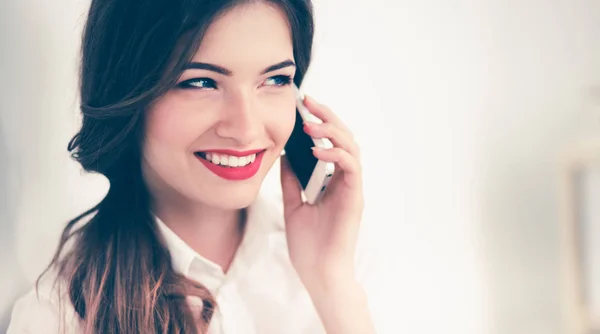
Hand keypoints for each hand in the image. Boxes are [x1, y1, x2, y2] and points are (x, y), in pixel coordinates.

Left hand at [280, 94, 363, 290]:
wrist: (318, 272)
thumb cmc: (309, 244)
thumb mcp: (294, 204)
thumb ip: (292, 180)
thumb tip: (284, 155)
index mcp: (333, 181)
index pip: (332, 143)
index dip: (321, 122)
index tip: (303, 106)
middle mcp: (346, 181)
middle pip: (344, 139)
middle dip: (328, 117)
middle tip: (309, 101)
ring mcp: (352, 188)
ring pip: (351, 148)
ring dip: (332, 131)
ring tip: (311, 123)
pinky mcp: (354, 198)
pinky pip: (351, 168)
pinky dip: (336, 155)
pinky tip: (317, 150)